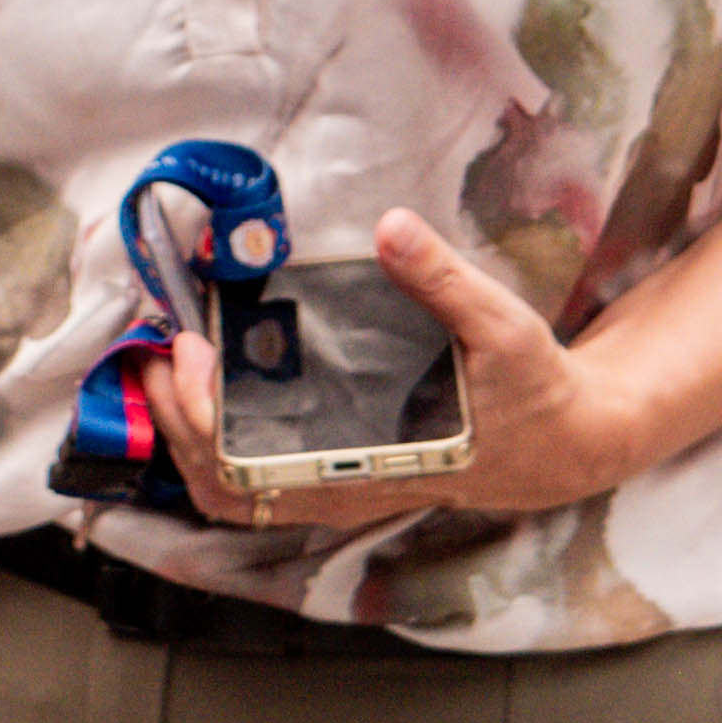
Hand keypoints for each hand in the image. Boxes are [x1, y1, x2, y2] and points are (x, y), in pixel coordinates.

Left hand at [144, 213, 651, 534]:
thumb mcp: (502, 328)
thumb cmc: (533, 393)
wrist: (566, 446)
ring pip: (232, 492)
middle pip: (221, 484)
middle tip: (154, 347)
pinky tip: (207, 393)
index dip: (202, 412)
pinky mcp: (343, 481)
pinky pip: (257, 483)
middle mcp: (344, 489)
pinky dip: (215, 447)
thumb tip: (391, 229)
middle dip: (171, 419)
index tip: (189, 348)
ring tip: (164, 369)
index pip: (251, 465)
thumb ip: (443, 280)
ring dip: (186, 437)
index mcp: (370, 463)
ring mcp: (339, 492)